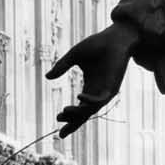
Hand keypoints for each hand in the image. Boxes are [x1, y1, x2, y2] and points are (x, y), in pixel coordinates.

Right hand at [48, 20, 135, 136]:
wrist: (116, 37)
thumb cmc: (98, 44)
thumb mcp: (74, 56)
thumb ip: (62, 66)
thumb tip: (47, 77)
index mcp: (90, 87)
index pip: (79, 108)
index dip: (69, 118)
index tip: (58, 126)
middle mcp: (97, 92)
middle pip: (84, 114)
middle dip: (72, 122)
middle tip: (59, 127)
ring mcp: (105, 91)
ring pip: (90, 110)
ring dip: (77, 112)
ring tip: (63, 112)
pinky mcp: (112, 87)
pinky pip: (100, 99)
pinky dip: (89, 100)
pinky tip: (79, 97)